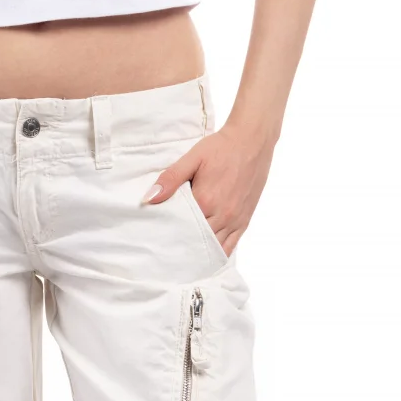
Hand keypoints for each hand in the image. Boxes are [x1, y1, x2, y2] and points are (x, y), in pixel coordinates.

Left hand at [140, 123, 274, 256]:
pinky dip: (218, 253)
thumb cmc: (221, 148)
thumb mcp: (192, 158)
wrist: (251, 142)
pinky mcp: (244, 220)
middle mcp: (222, 215)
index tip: (156, 238)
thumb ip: (170, 179)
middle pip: (197, 241)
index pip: (181, 227)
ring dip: (199, 253)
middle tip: (166, 252)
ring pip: (214, 247)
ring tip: (182, 258)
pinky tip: (206, 257)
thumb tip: (149, 198)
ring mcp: (235, 220)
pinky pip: (231, 245)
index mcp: (205, 201)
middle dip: (182, 246)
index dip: (168, 233)